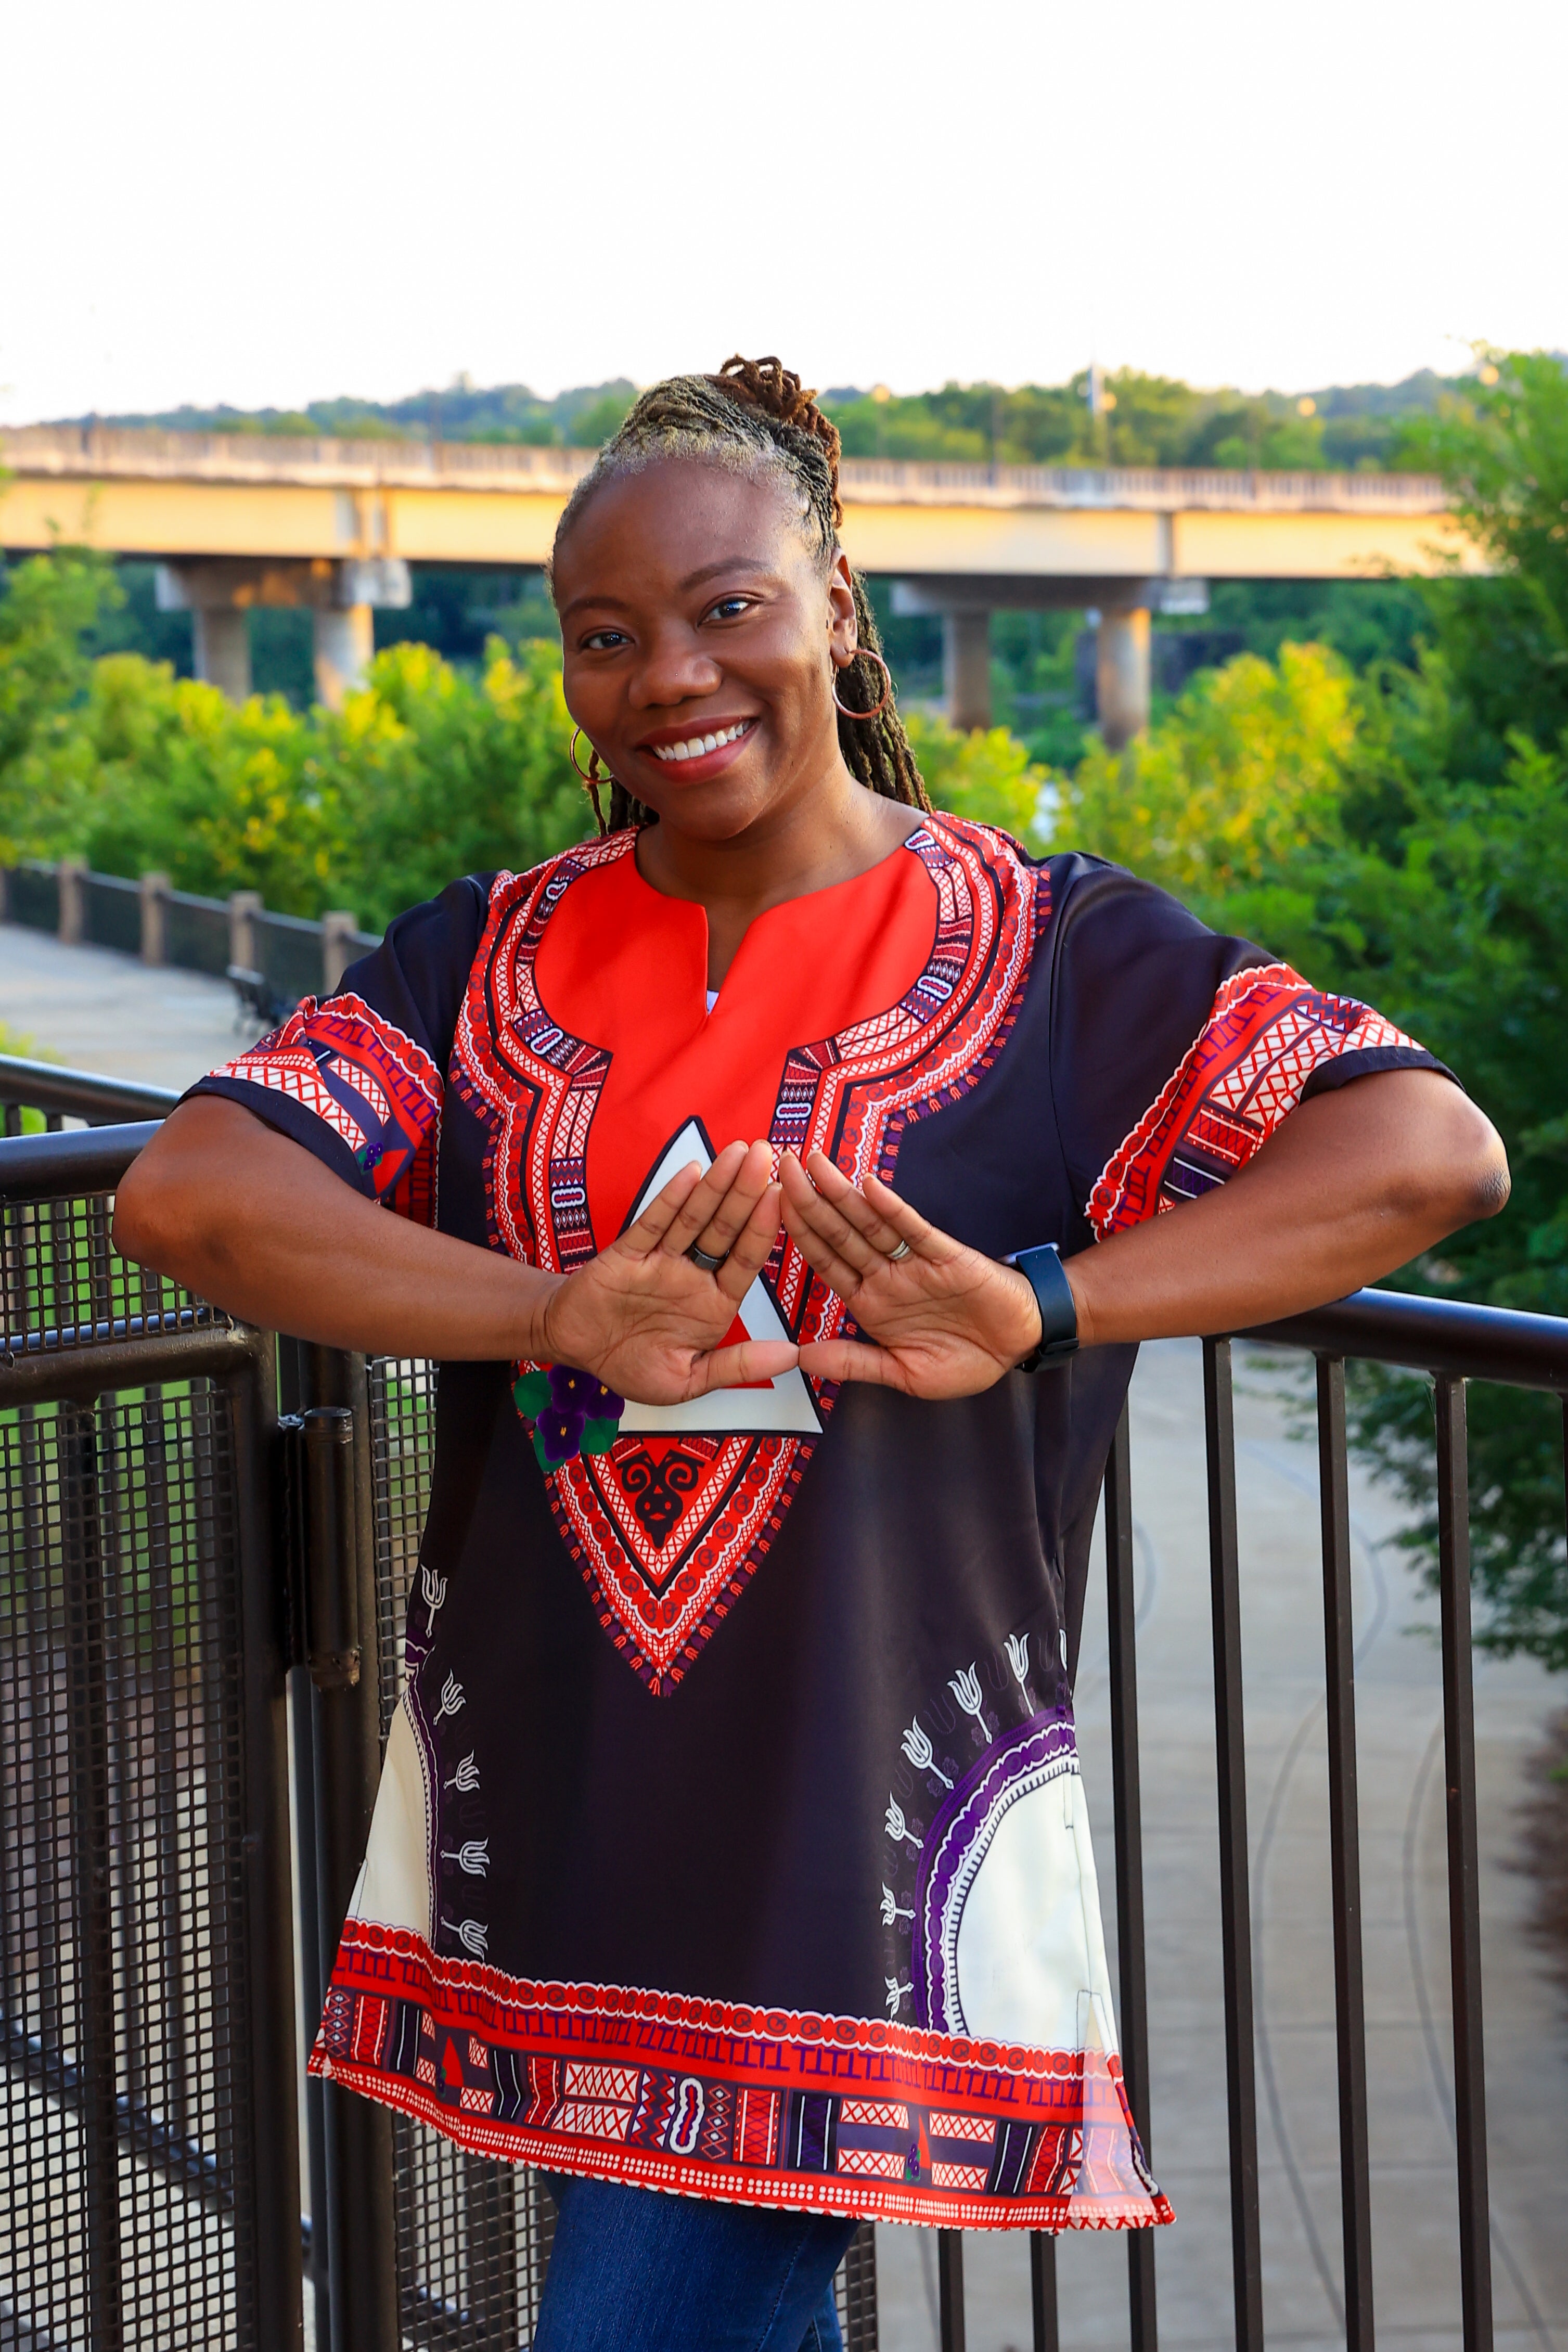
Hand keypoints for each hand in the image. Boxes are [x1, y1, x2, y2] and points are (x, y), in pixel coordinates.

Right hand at [539, 1140, 795, 1404]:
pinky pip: (652, 1223)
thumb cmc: (632, 1366)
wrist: (574, 1350)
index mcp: (714, 1304)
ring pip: (693, 1218)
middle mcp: (692, 1275)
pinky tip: (692, 1173)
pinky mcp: (628, 1252)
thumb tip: (792, 1357)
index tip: (783, 1197)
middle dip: (746, 1193)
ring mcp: (660, 1260)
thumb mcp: (688, 1380)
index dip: (763, 1229)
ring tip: (740, 1152)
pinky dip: (671, 1199)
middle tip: (767, 1155)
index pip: (745, 1261)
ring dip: (716, 1185)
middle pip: (725, 1229)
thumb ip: (737, 1366)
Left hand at [780, 1151, 1044, 1398]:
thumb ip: (855, 1364)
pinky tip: (870, 1187)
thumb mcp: (904, 1374)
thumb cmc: (964, 1360)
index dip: (797, 1234)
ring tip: (813, 1163)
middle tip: (780, 1166)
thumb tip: (803, 1359)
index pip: (825, 1262)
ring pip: (869, 1223)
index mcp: (869, 1302)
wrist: (1018, 1345)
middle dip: (808, 1201)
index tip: (766, 1205)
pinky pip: (914, 1230)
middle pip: (838, 1233)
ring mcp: (913, 1263)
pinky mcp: (946, 1255)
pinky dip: (893, 1210)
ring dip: (840, 1194)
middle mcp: (885, 1276)